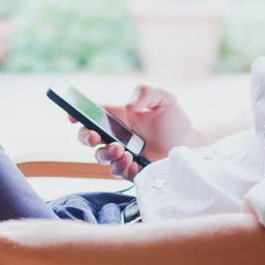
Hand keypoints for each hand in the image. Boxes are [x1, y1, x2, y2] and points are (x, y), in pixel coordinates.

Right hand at [72, 85, 201, 179]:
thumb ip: (146, 93)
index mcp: (118, 116)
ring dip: (105, 154)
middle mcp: (115, 135)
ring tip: (120, 150)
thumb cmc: (175, 120)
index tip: (71, 115)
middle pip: (87, 137)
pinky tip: (130, 161)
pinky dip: (120, 167)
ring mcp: (122, 154)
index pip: (91, 114)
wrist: (193, 146)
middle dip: (85, 137)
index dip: (76, 113)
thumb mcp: (164, 99)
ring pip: (100, 157)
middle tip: (94, 137)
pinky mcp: (131, 171)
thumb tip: (129, 105)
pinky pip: (117, 172)